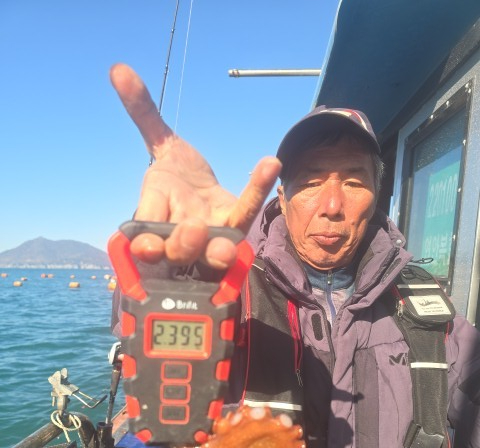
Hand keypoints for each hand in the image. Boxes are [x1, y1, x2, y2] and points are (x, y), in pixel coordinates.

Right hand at [110, 64, 280, 267]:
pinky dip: (256, 187)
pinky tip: (271, 163)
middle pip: (181, 253)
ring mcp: (211, 237)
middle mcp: (181, 236)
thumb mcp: (160, 144)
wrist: (201, 190)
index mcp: (154, 222)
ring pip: (213, 253)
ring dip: (216, 251)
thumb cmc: (174, 179)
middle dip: (184, 245)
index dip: (147, 247)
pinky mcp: (237, 224)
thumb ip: (143, 113)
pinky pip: (247, 209)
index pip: (146, 240)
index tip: (148, 246)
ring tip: (226, 246)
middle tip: (193, 229)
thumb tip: (118, 68)